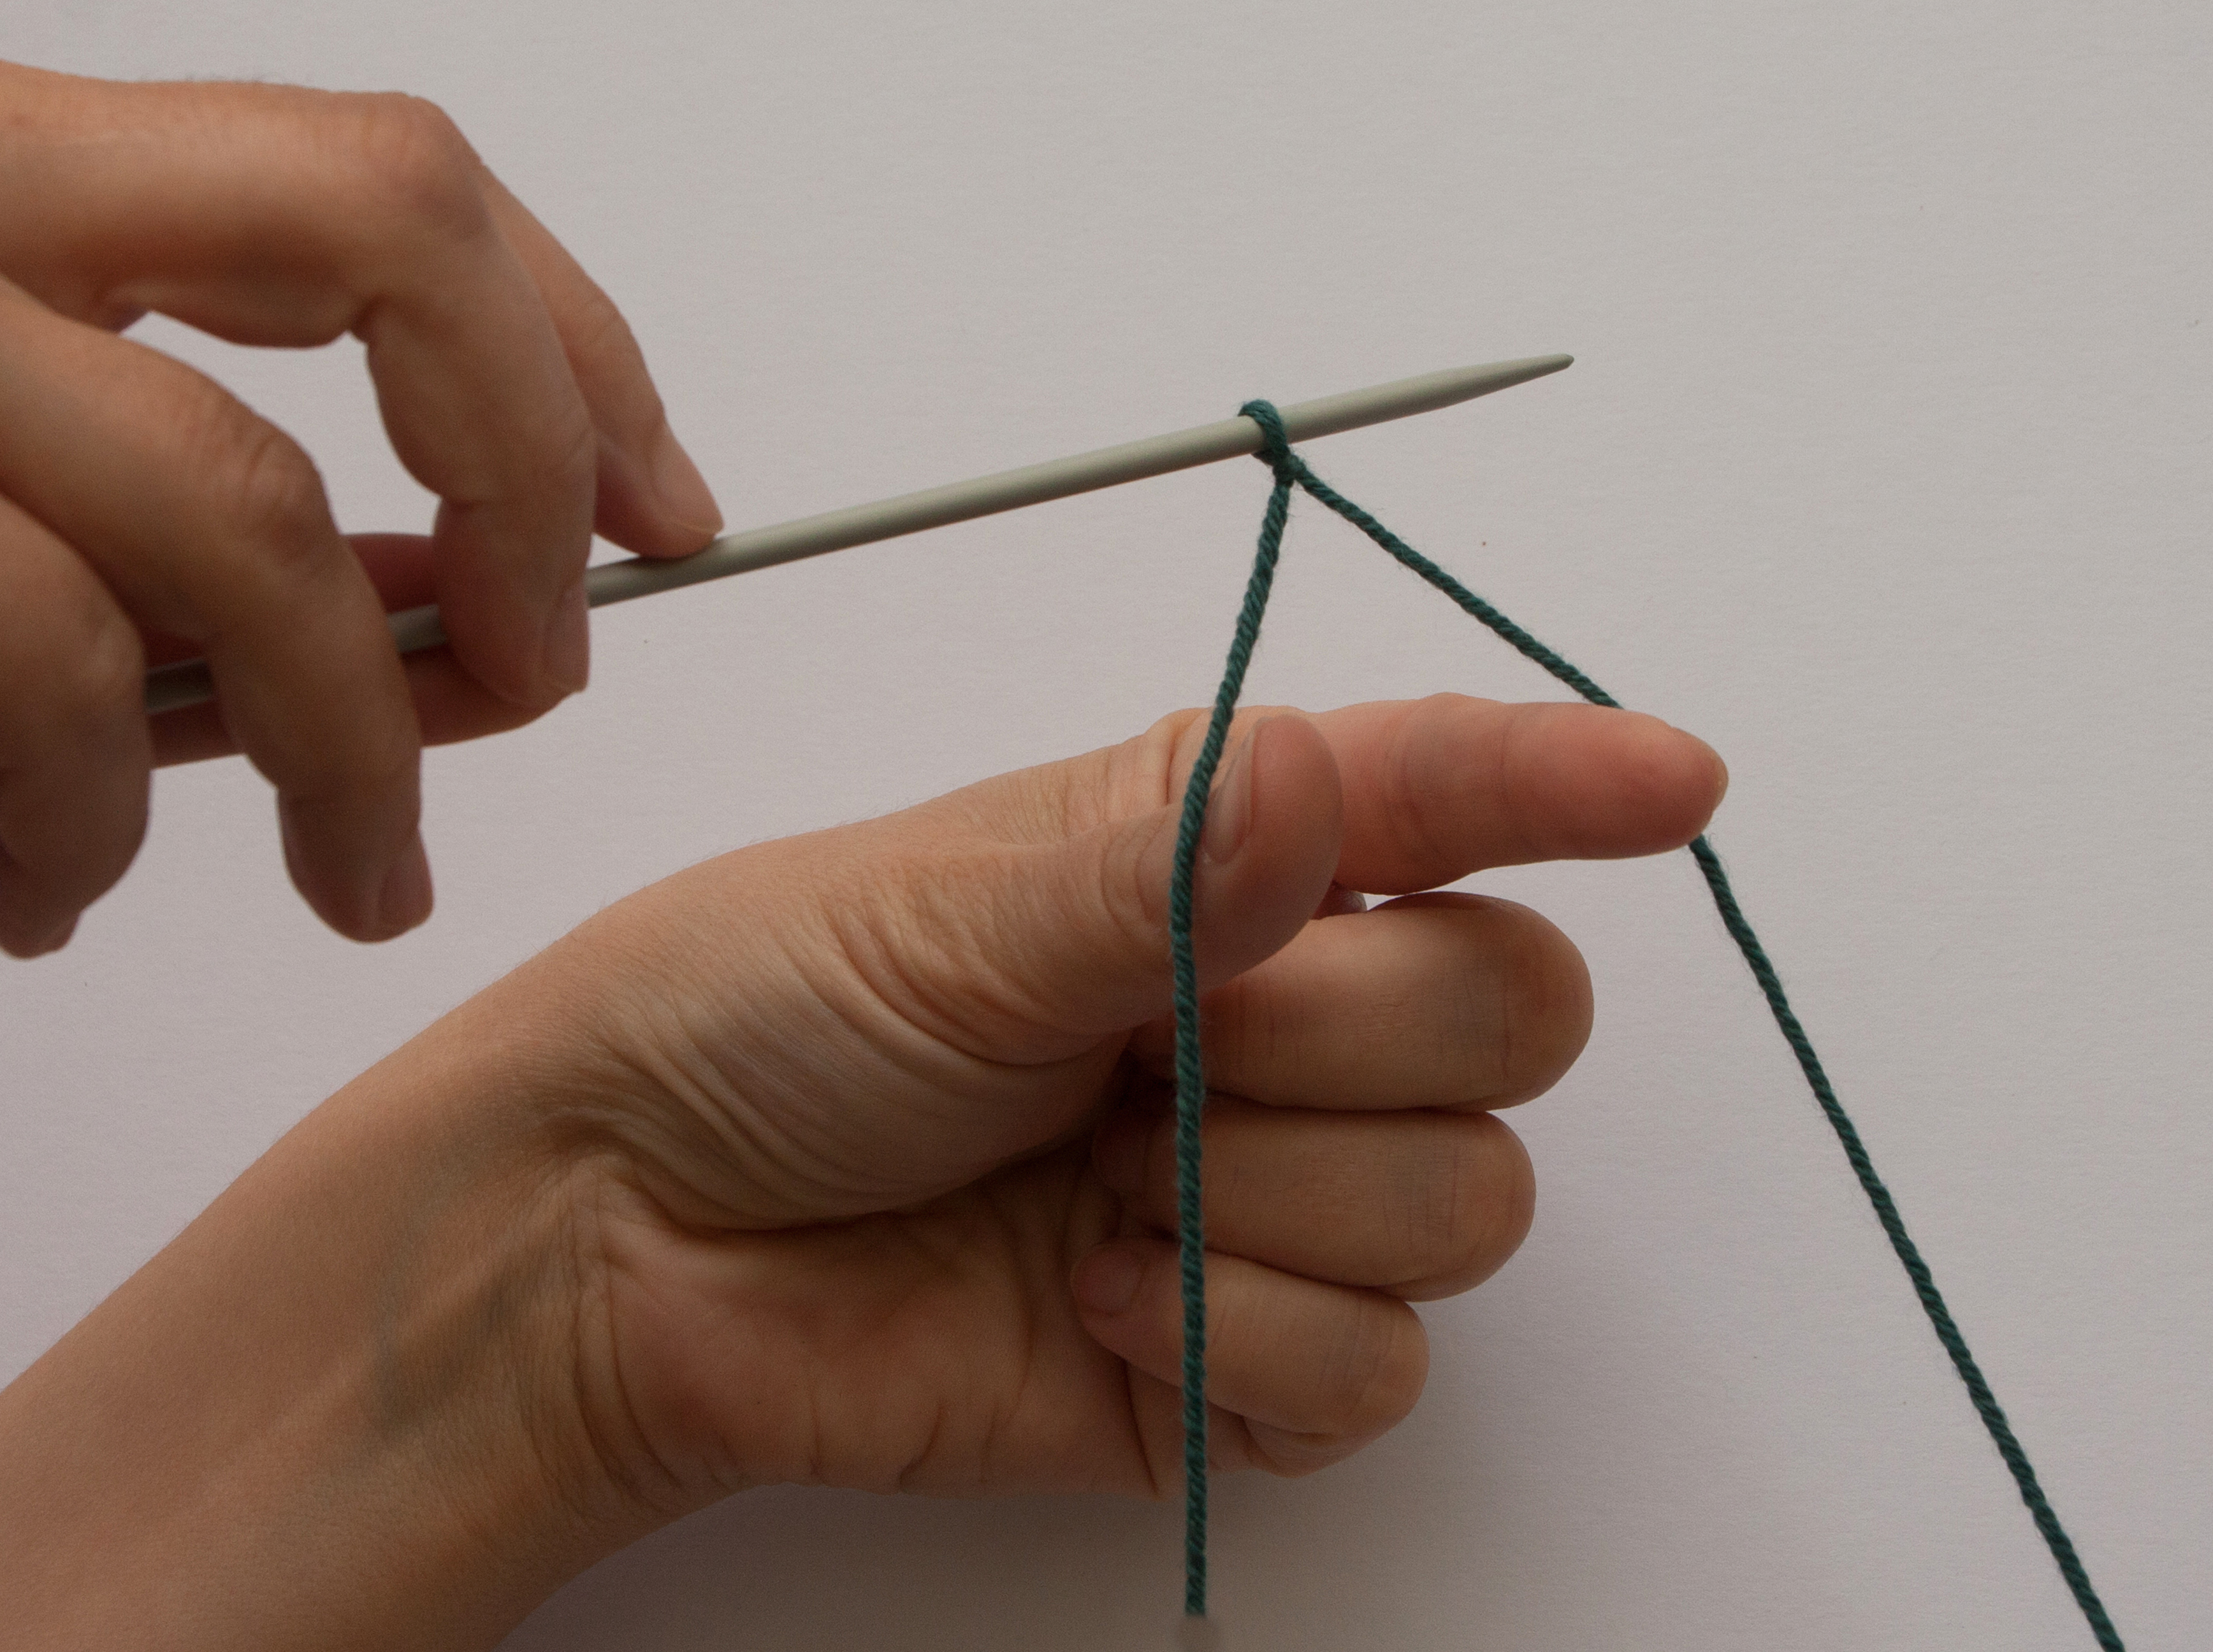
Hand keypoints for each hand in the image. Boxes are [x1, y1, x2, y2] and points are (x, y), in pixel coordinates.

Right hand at [0, 49, 720, 952]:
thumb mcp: (7, 579)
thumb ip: (226, 575)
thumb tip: (470, 622)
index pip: (380, 182)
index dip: (567, 346)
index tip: (656, 507)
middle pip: (383, 226)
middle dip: (527, 462)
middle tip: (556, 666)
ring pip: (250, 524)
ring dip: (351, 753)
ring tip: (356, 878)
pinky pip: (70, 676)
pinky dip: (108, 823)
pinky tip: (49, 880)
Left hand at [508, 693, 1725, 1504]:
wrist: (621, 1242)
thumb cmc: (744, 1023)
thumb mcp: (940, 912)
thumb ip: (1161, 866)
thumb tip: (1331, 787)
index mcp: (1207, 857)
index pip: (1444, 800)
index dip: (1566, 784)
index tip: (1675, 784)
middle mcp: (1267, 1013)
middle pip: (1514, 1012)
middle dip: (1353, 1032)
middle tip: (1166, 1045)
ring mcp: (1263, 1192)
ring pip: (1469, 1202)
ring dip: (1278, 1196)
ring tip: (1099, 1180)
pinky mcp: (1233, 1359)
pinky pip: (1382, 1371)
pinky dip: (1241, 1338)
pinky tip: (1095, 1293)